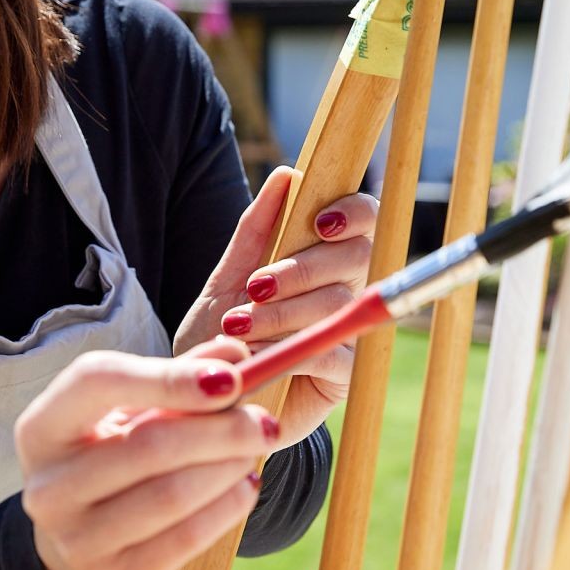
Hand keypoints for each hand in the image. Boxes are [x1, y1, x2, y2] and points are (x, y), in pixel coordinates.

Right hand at [14, 340, 278, 569]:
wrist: (82, 550)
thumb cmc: (112, 458)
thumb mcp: (131, 413)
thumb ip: (180, 376)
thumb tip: (236, 354)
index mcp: (42, 427)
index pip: (97, 381)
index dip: (167, 376)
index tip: (231, 377)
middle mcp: (48, 485)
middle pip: (148, 444)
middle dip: (221, 429)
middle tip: (264, 420)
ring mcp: (76, 539)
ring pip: (173, 494)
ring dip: (230, 466)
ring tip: (257, 448)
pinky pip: (186, 538)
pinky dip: (228, 507)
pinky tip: (246, 486)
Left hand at [174, 166, 378, 448]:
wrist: (206, 395)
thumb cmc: (221, 333)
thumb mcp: (228, 277)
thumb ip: (255, 229)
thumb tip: (287, 174)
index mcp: (325, 258)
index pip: (363, 220)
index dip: (353, 212)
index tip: (319, 222)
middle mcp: (345, 291)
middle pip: (354, 258)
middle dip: (302, 269)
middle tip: (256, 286)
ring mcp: (348, 333)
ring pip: (337, 304)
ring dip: (284, 312)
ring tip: (239, 324)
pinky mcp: (343, 378)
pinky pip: (333, 353)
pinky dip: (291, 350)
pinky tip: (258, 352)